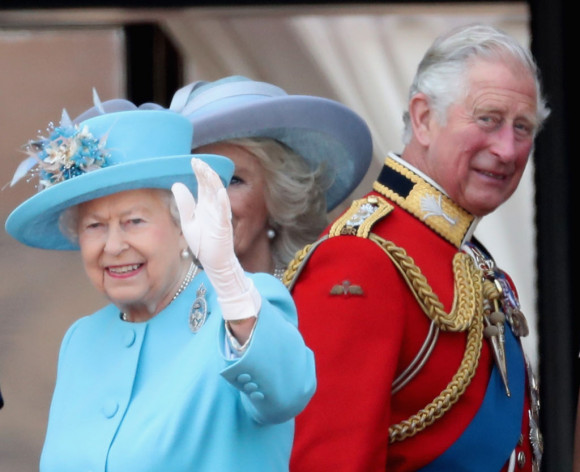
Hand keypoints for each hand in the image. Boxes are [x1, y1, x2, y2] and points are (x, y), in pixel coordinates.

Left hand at [172, 158, 260, 320]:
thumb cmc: (203, 244)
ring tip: (207, 171)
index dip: (199, 173)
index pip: (203, 185)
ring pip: (218, 196)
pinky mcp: (224, 228)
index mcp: (205, 206)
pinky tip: (218, 192)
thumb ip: (184, 204)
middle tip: (198, 161)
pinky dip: (222, 202)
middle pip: (211, 187)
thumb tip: (176, 184)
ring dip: (214, 183)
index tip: (193, 160)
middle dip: (205, 173)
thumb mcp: (188, 222)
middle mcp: (214, 209)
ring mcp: (220, 217)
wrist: (214, 263)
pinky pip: (224, 213)